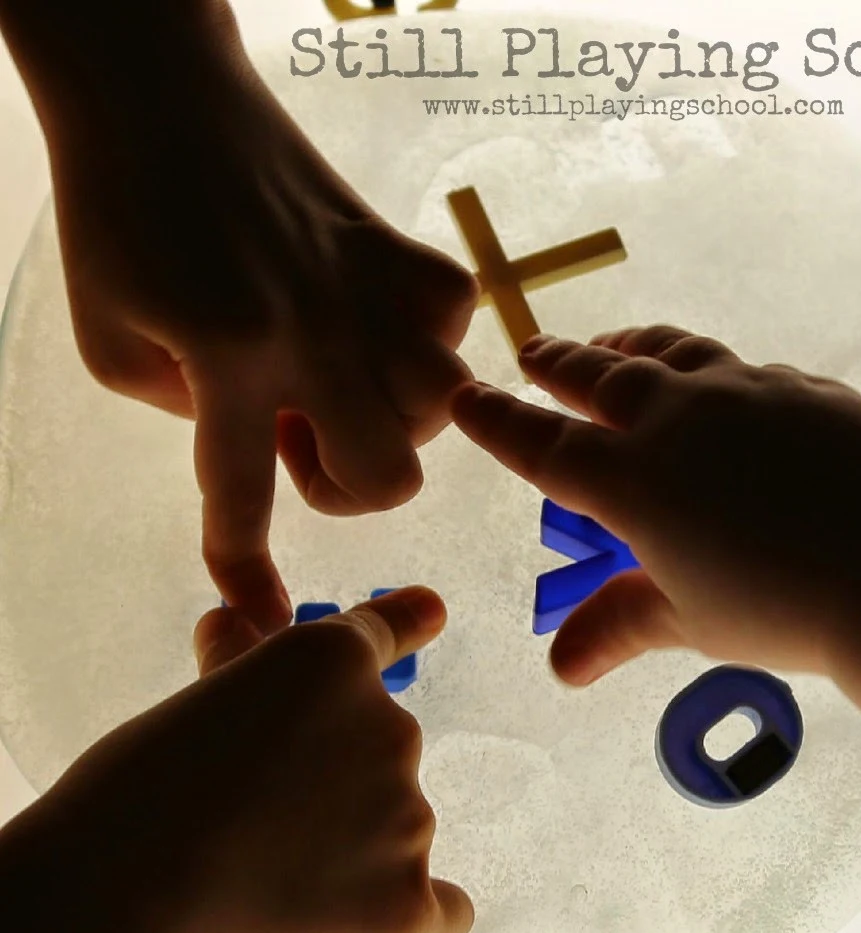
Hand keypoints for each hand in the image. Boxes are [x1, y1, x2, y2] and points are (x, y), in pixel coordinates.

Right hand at [36, 588, 472, 932]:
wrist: (120, 908)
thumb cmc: (128, 803)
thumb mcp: (185, 709)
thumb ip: (235, 675)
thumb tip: (231, 620)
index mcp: (333, 664)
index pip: (379, 637)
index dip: (399, 625)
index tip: (426, 612)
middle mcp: (391, 730)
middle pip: (377, 757)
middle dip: (330, 789)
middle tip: (248, 834)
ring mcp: (408, 820)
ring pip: (396, 838)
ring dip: (350, 859)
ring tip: (257, 894)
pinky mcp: (409, 906)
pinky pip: (442, 914)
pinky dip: (406, 920)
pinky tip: (354, 932)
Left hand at [42, 9, 477, 633]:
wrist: (156, 96)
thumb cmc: (116, 218)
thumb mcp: (112, 345)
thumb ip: (190, 418)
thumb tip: (273, 438)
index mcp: (225, 359)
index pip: (241, 498)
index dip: (246, 571)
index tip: (261, 617)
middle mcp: (312, 335)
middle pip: (388, 476)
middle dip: (349, 485)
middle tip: (302, 436)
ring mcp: (364, 288)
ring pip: (441, 405)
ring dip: (392, 417)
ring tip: (343, 381)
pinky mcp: (393, 244)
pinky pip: (457, 318)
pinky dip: (429, 340)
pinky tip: (377, 327)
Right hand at [451, 325, 860, 679]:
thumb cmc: (780, 607)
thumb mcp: (688, 621)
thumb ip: (619, 628)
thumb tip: (561, 668)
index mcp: (632, 481)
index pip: (545, 445)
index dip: (499, 423)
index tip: (467, 398)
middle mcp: (677, 420)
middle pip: (600, 379)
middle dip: (558, 365)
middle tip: (531, 351)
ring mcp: (743, 393)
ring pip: (669, 355)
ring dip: (629, 348)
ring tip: (611, 347)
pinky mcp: (799, 388)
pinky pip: (738, 370)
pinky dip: (705, 371)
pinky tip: (715, 386)